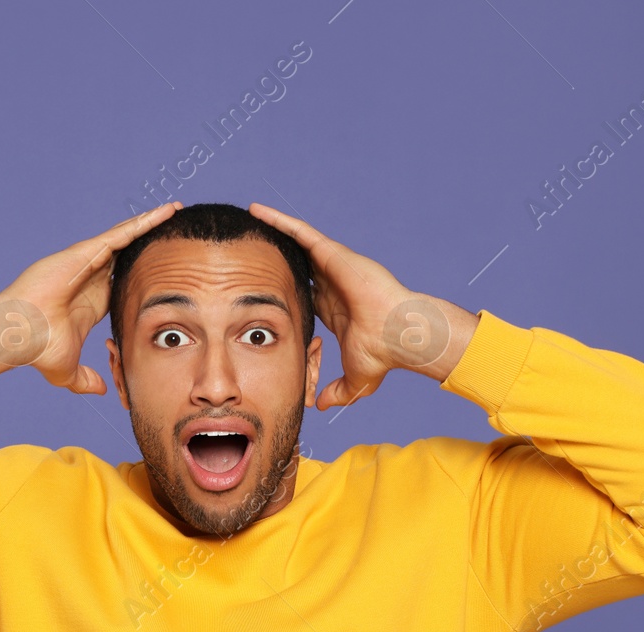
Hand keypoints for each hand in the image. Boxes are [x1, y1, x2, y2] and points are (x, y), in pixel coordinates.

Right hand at [0, 201, 181, 392]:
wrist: (20, 334)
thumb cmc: (38, 349)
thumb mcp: (68, 372)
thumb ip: (86, 381)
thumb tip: (103, 391)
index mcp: (93, 300)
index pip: (124, 281)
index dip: (144, 273)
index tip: (166, 269)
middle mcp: (92, 276)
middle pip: (128, 253)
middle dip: (150, 241)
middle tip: (176, 230)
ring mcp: (89, 261)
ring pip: (127, 237)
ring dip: (151, 223)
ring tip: (175, 211)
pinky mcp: (87, 252)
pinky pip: (122, 233)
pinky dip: (144, 222)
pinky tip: (164, 213)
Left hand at [248, 202, 471, 408]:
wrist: (399, 335)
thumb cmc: (384, 354)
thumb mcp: (356, 379)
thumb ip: (337, 392)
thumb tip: (320, 408)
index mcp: (333, 307)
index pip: (302, 293)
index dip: (281, 288)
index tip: (258, 287)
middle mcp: (331, 283)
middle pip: (295, 264)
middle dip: (272, 256)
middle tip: (245, 249)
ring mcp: (332, 266)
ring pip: (294, 243)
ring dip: (271, 231)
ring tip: (245, 220)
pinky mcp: (333, 254)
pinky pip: (300, 232)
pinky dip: (279, 221)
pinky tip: (258, 212)